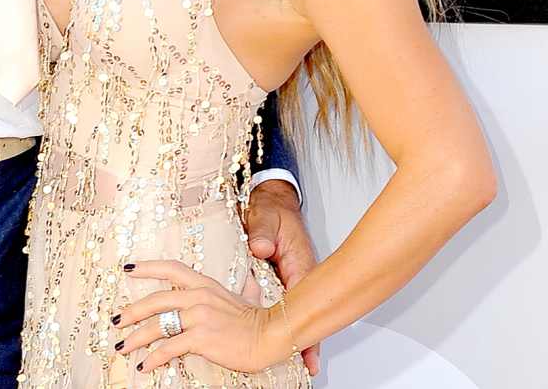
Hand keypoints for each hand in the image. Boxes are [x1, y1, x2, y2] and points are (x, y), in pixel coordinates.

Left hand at [113, 261, 288, 374]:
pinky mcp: (200, 338)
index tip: (128, 268)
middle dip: (132, 311)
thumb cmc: (257, 319)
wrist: (271, 334)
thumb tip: (240, 282)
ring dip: (136, 337)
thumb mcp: (241, 296)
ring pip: (157, 325)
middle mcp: (198, 295)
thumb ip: (231, 290)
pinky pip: (169, 348)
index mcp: (204, 283)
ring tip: (123, 346)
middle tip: (116, 320)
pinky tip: (144, 365)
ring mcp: (198, 316)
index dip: (147, 267)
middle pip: (155, 300)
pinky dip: (153, 357)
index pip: (170, 268)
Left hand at [246, 180, 319, 375]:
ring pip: (295, 315)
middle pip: (306, 317)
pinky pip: (282, 307)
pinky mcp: (280, 282)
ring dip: (295, 335)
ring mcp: (290, 282)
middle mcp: (298, 278)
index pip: (308, 305)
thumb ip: (263, 232)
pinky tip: (275, 339)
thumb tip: (261, 249)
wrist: (272, 201)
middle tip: (305, 368)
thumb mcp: (266, 217)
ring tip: (291, 361)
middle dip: (306, 342)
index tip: (311, 358)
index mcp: (299, 265)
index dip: (310, 333)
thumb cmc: (272, 210)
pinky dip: (281, 323)